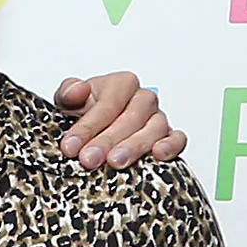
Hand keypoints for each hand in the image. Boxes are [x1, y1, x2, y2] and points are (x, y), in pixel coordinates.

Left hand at [53, 72, 187, 167]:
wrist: (94, 129)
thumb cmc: (83, 113)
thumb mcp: (68, 102)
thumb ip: (69, 93)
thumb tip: (78, 90)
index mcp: (121, 84)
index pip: (108, 103)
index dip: (88, 125)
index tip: (70, 146)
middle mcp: (143, 99)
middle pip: (131, 117)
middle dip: (107, 140)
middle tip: (88, 159)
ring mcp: (158, 118)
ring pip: (155, 128)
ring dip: (135, 146)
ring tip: (115, 162)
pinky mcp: (168, 136)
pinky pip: (177, 138)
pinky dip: (171, 145)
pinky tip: (157, 155)